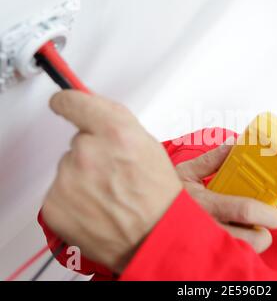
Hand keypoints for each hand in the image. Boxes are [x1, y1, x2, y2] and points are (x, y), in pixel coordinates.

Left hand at [41, 90, 181, 273]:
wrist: (154, 237)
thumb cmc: (159, 197)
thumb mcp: (150, 147)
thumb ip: (117, 123)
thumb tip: (94, 109)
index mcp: (116, 133)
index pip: (73, 101)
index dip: (69, 102)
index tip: (64, 103)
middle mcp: (88, 152)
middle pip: (78, 141)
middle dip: (92, 152)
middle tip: (115, 173)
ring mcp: (68, 179)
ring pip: (69, 167)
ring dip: (83, 176)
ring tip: (110, 194)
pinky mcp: (55, 204)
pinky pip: (60, 191)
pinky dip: (74, 198)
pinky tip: (97, 207)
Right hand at [175, 139, 276, 252]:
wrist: (141, 220)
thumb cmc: (164, 196)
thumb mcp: (185, 172)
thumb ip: (211, 160)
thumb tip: (235, 144)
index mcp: (204, 203)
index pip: (244, 210)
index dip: (266, 213)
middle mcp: (205, 228)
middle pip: (249, 241)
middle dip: (263, 235)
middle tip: (265, 226)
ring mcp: (203, 246)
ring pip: (240, 254)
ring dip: (249, 246)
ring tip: (247, 234)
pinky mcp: (200, 259)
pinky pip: (226, 261)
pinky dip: (234, 253)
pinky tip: (231, 242)